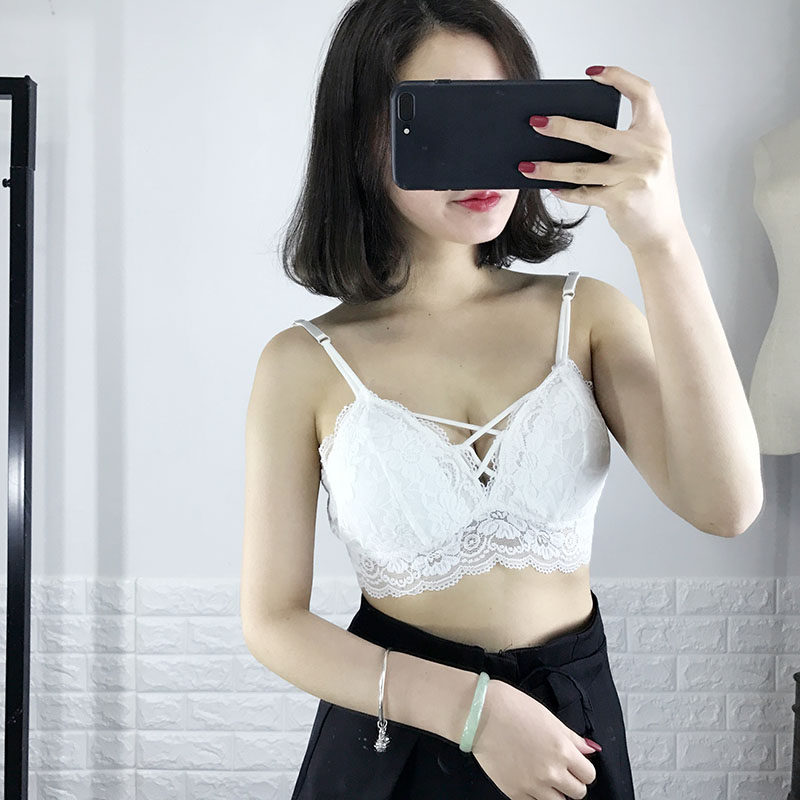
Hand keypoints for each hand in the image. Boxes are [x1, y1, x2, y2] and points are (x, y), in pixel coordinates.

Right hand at [471, 678, 598, 799]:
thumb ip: (572, 738)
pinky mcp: (514, 792)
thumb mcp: (548, 718)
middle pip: (578, 792)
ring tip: (544, 775)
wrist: (480, 714)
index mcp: (562, 750)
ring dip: (556, 791)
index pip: (588, 775)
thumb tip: (591, 750)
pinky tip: (528, 778)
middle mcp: (551, 772)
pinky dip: (535, 794)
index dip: (582, 768)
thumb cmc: (514, 707)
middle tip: (560, 770)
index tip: (575, 764)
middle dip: (572, 781)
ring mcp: (532, 785)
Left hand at [519, 64, 685, 253]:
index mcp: (657, 133)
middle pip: (597, 133)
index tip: (593, 73)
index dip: (620, 77)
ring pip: (582, 169)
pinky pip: (584, 194)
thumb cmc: (647, 191)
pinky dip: (565, 191)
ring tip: (526, 165)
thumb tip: (571, 131)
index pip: (644, 93)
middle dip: (561, 127)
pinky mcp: (621, 200)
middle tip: (535, 122)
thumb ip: (622, 142)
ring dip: (549, 168)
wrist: (661, 232)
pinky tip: (550, 187)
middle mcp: (649, 151)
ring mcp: (635, 177)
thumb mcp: (646, 158)